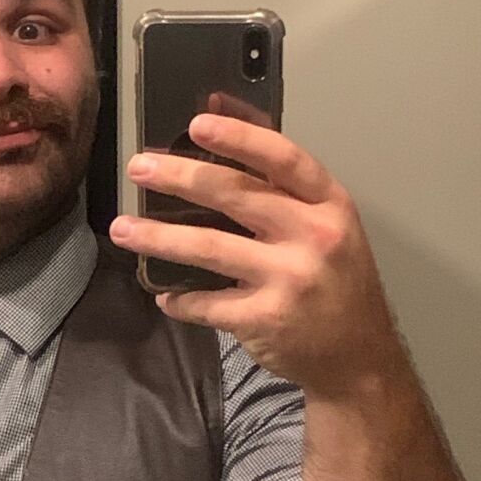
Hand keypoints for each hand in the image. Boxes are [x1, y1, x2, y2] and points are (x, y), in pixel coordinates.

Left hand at [110, 112, 407, 397]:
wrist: (359, 357)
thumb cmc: (336, 282)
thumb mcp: (327, 227)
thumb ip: (280, 187)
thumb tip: (218, 125)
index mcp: (330, 205)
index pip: (284, 160)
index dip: (240, 139)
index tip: (197, 123)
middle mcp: (313, 236)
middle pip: (236, 196)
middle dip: (180, 178)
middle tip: (139, 168)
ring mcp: (288, 279)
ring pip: (210, 248)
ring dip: (159, 237)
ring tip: (122, 229)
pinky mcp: (265, 318)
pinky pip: (207, 303)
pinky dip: (180, 299)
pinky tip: (163, 294)